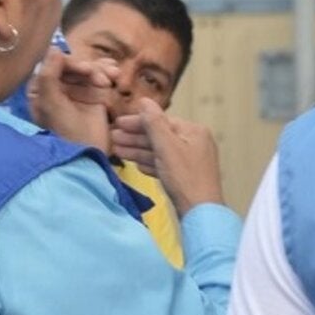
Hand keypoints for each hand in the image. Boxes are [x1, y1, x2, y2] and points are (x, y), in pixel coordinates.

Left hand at [27, 49, 112, 150]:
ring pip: (88, 69)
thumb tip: (53, 49)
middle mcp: (57, 88)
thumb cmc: (65, 131)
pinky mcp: (92, 95)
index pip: (54, 65)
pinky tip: (114, 75)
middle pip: (73, 66)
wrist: (89, 152)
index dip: (72, 64)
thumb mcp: (52, 104)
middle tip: (103, 79)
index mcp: (40, 90)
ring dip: (101, 70)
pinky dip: (107, 73)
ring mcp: (76, 91)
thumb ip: (48, 76)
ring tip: (113, 77)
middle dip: (90, 69)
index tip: (87, 70)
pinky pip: (99, 76)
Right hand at [112, 99, 224, 216]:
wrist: (201, 213)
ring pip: (160, 152)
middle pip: (160, 136)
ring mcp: (191, 161)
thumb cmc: (186, 179)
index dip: (138, 122)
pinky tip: (137, 165)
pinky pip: (164, 165)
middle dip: (135, 137)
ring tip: (117, 150)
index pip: (162, 121)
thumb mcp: (167, 147)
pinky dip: (150, 164)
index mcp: (194, 131)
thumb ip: (154, 124)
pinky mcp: (186, 177)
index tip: (119, 122)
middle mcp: (195, 143)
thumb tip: (145, 101)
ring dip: (138, 151)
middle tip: (113, 137)